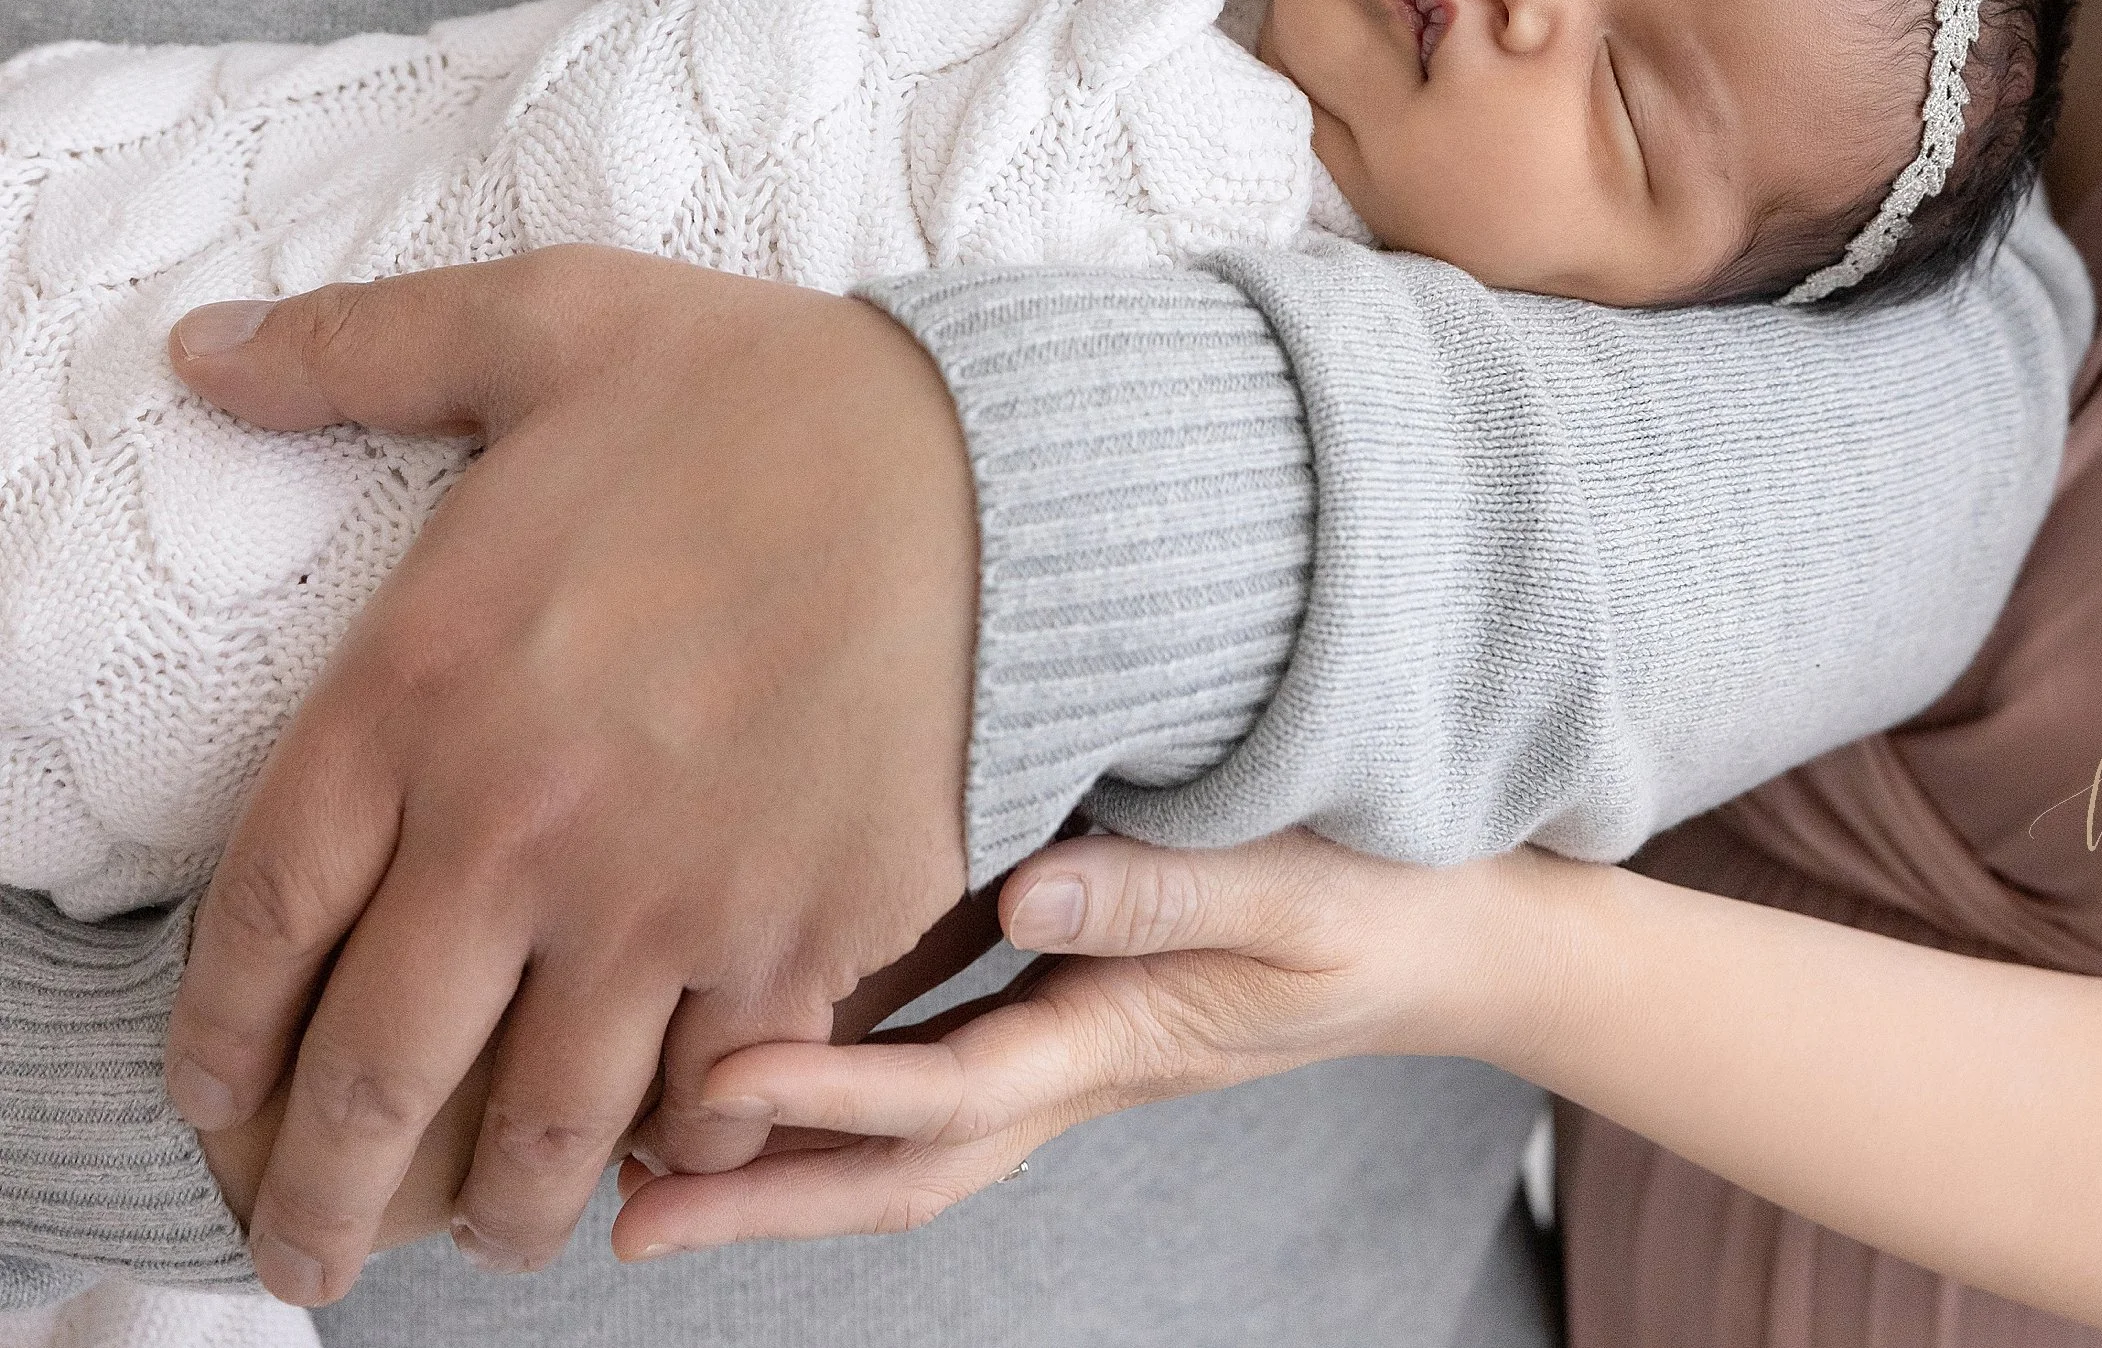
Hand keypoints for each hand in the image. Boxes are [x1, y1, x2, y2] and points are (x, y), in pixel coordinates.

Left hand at [162, 252, 975, 1307]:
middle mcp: (517, 826)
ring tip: (483, 1231)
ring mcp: (661, 904)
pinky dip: (666, 1161)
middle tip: (304, 1250)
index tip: (214, 1093)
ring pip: (536, 1136)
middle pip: (373, 1077)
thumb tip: (201, 350)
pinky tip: (649, 1158)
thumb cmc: (761, 387)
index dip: (218, 1040)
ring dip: (494, 1214)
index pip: (260, 925)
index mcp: (421, 685)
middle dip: (319, 1197)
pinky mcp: (796, 944)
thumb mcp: (544, 323)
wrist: (992, 454)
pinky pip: (701, 1114)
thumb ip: (357, 348)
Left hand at [607, 829, 1522, 1259]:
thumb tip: (1029, 891)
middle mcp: (1083, 1057)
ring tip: (654, 1168)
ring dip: (789, 1163)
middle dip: (766, 1197)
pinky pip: (946, 1072)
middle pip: (907, 1164)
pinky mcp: (1082, 1007)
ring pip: (914, 1134)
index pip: (952, 1088)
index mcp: (1124, 1034)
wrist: (1468, 940)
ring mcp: (1079, 1043)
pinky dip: (851, 1093)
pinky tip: (773, 1060)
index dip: (831, 1094)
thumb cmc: (1388, 898)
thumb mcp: (1298, 887)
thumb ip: (1167, 886)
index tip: (715, 1081)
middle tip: (626, 1222)